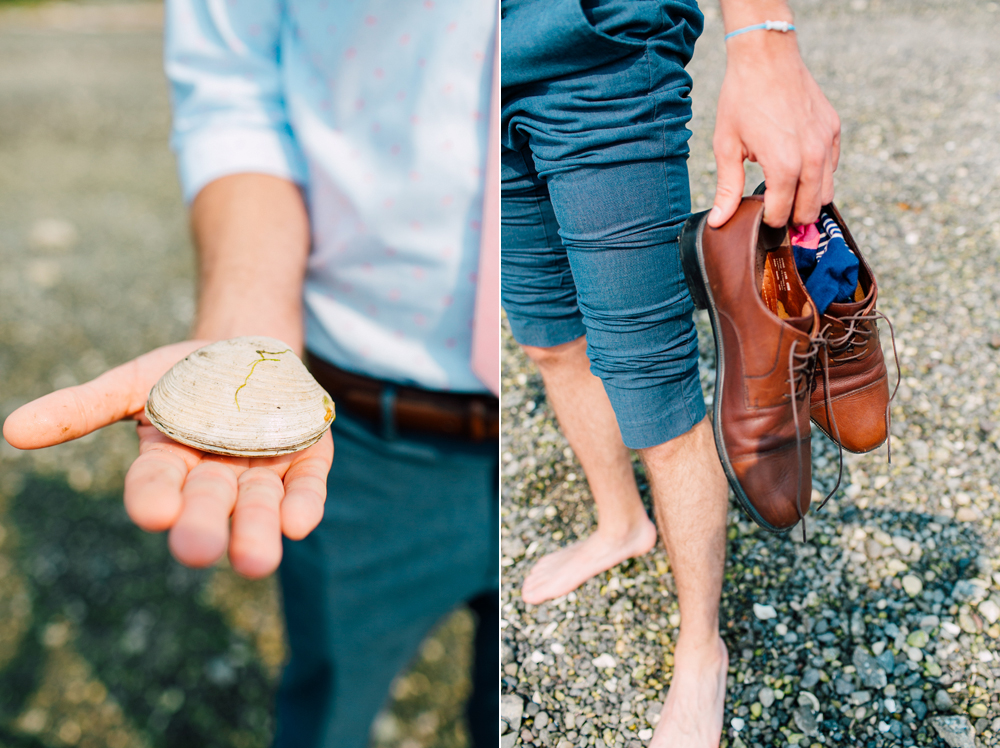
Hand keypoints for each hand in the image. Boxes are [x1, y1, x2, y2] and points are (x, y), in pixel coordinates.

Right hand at [2, 341, 333, 578]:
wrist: (255, 352)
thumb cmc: (188, 373)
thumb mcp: (134, 382)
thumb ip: (83, 407)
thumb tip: (11, 430)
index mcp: (169, 462)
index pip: (156, 484)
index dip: (153, 497)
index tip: (153, 513)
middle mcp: (216, 476)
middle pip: (208, 504)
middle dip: (203, 526)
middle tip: (198, 551)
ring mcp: (264, 471)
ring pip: (258, 507)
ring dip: (257, 532)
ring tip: (256, 562)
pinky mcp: (307, 462)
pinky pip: (307, 488)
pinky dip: (304, 505)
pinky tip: (301, 523)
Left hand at [708, 31, 840, 228]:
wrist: (766, 57)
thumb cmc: (742, 99)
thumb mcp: (727, 146)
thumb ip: (727, 188)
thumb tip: (719, 221)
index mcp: (784, 165)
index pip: (783, 213)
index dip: (769, 221)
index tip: (759, 217)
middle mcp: (811, 157)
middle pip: (810, 210)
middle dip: (791, 215)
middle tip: (773, 209)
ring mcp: (825, 142)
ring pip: (827, 192)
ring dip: (808, 199)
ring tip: (786, 192)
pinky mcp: (833, 129)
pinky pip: (832, 166)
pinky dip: (819, 174)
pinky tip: (798, 166)